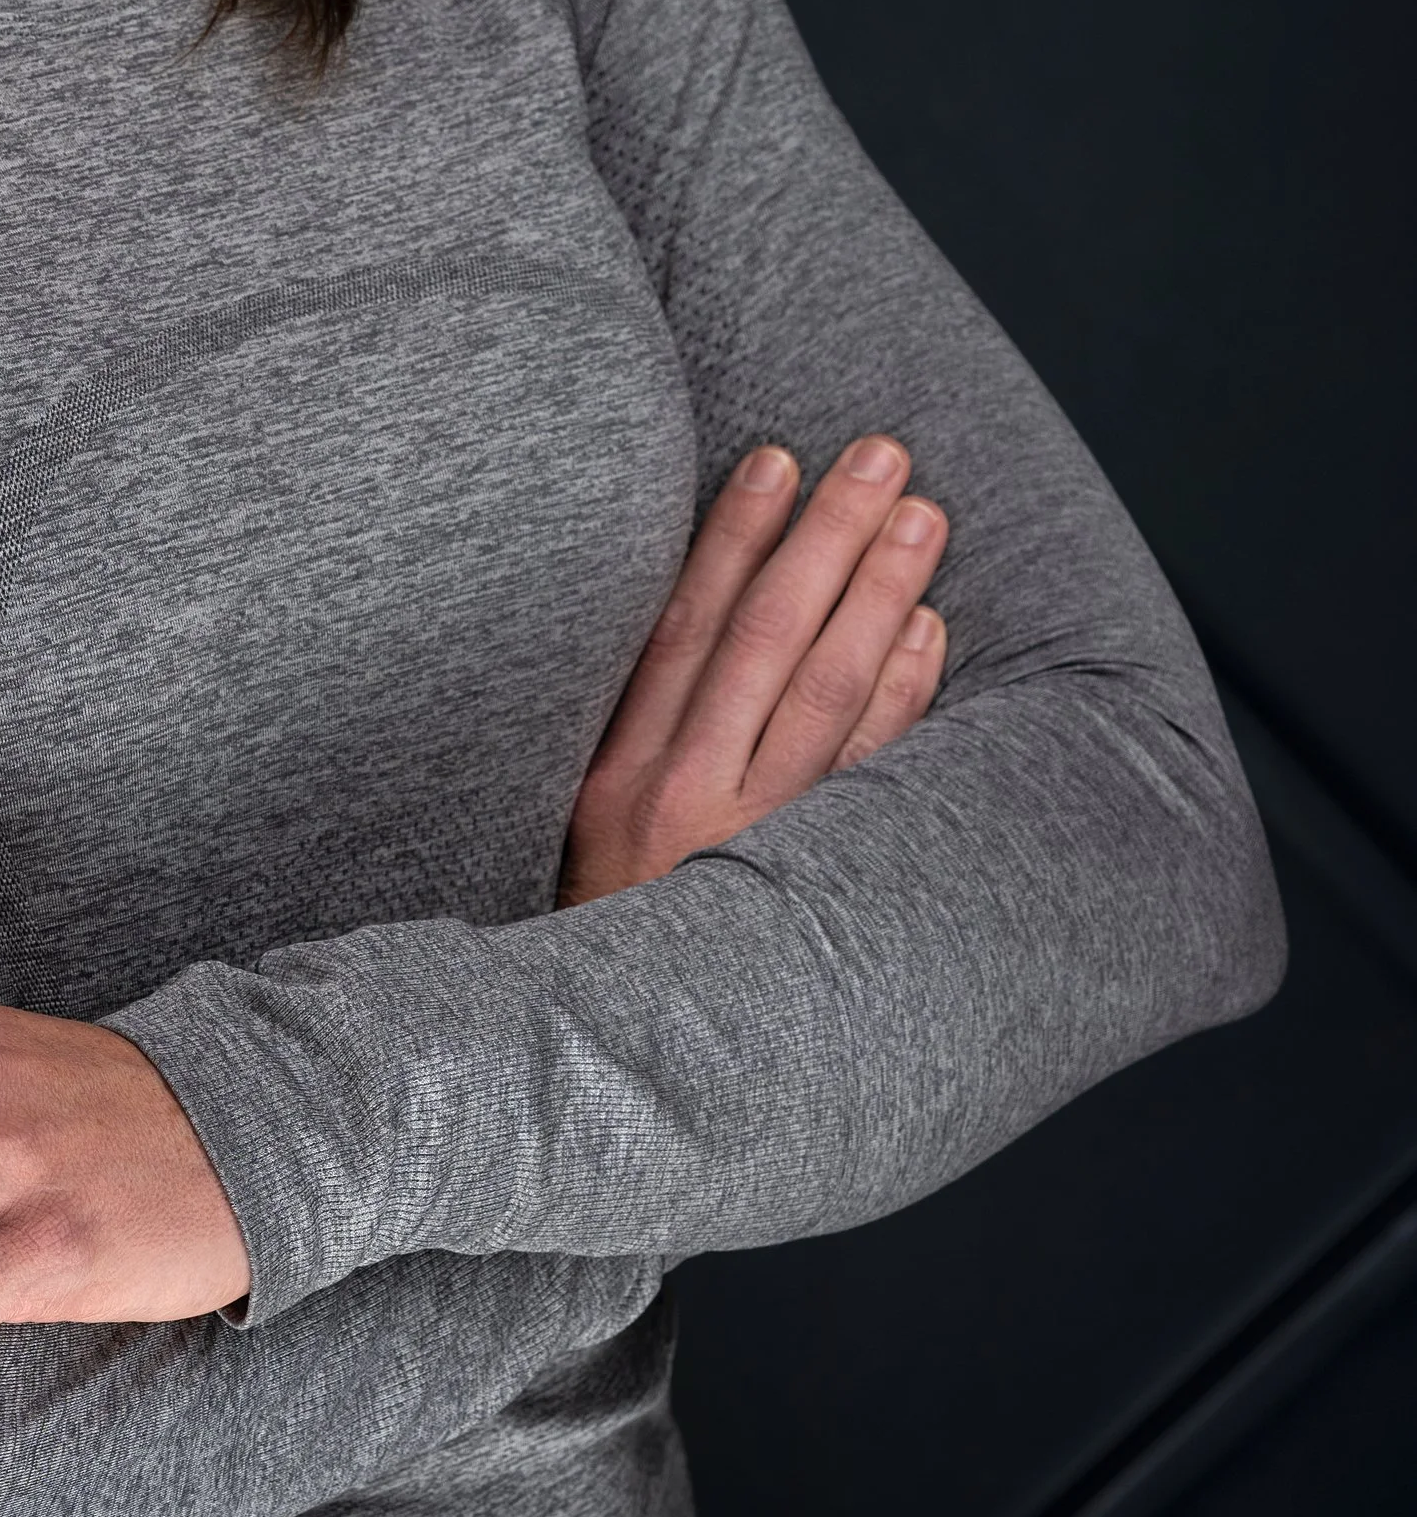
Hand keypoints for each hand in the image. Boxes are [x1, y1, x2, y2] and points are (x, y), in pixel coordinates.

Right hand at [561, 435, 948, 903]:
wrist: (616, 1061)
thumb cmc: (610, 926)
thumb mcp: (585, 825)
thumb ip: (636, 732)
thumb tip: (698, 613)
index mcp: (617, 773)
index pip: (685, 625)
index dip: (734, 536)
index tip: (777, 459)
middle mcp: (684, 798)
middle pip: (766, 637)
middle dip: (826, 537)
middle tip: (880, 455)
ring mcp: (756, 843)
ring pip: (827, 693)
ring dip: (880, 594)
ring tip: (922, 517)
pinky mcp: (815, 886)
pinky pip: (872, 774)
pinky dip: (904, 695)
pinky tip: (932, 630)